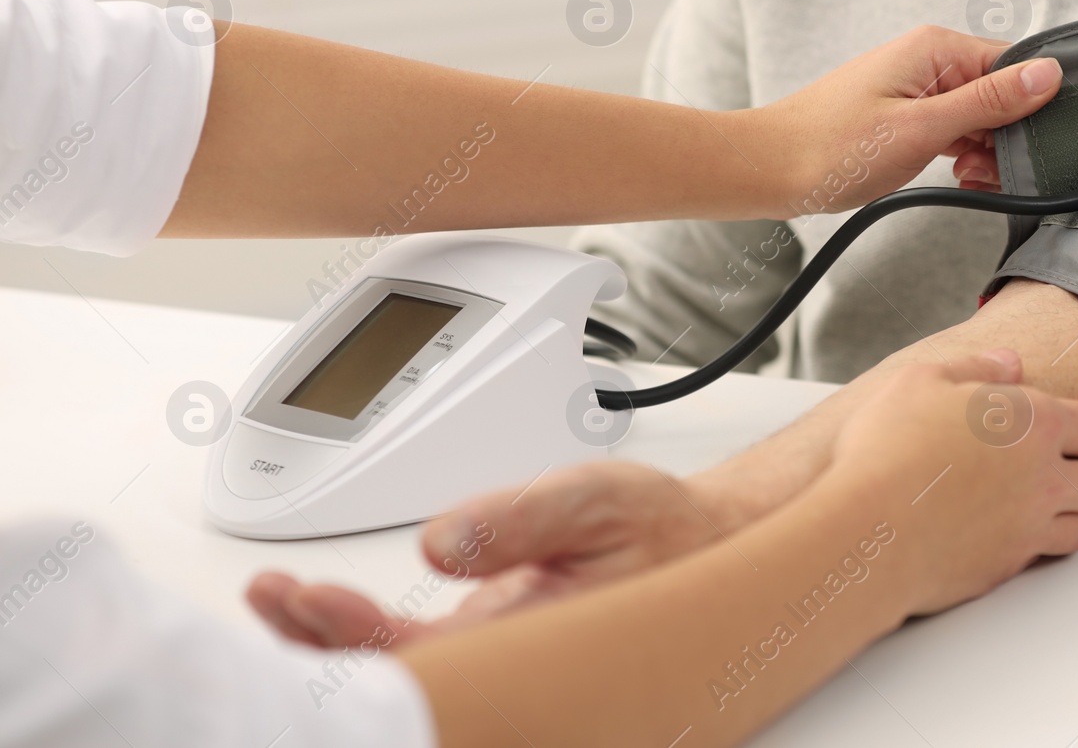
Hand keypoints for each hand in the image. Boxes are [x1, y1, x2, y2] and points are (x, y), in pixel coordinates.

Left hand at [246, 461, 736, 649]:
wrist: (702, 548)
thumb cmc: (662, 531)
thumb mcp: (598, 500)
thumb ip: (519, 518)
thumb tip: (439, 541)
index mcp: (538, 645)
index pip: (426, 665)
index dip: (354, 641)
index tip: (304, 598)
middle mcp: (509, 668)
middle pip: (398, 685)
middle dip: (319, 650)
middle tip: (268, 601)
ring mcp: (493, 662)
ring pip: (394, 674)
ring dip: (325, 641)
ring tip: (274, 599)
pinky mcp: (485, 646)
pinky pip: (407, 652)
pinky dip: (354, 631)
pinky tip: (311, 605)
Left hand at [749, 25, 1061, 215]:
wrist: (769, 170)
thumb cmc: (830, 148)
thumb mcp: (922, 128)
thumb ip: (989, 101)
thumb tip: (1047, 73)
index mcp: (935, 49)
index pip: (1013, 63)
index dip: (1031, 105)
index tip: (1034, 142)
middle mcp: (927, 60)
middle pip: (999, 92)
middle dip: (1005, 135)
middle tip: (989, 169)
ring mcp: (915, 88)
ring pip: (977, 116)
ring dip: (983, 150)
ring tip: (967, 176)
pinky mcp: (904, 115)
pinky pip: (952, 129)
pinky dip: (961, 155)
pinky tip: (957, 176)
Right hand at [823, 355, 1077, 615]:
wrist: (872, 527)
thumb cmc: (889, 449)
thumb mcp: (924, 380)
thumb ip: (974, 369)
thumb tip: (1006, 364)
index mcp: (1033, 422)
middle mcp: (1044, 477)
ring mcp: (1030, 526)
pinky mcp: (1007, 564)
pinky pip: (1050, 551)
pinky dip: (1059, 538)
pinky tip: (1047, 532)